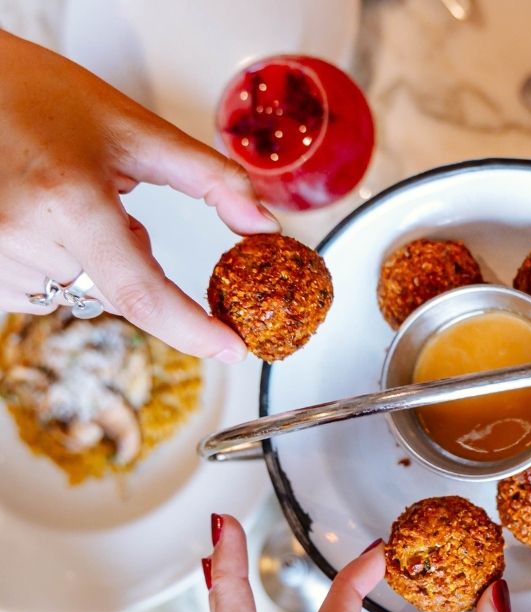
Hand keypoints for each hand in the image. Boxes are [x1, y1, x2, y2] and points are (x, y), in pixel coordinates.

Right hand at [0, 31, 280, 359]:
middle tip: (102, 196)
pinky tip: (39, 216)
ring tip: (59, 198)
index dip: (194, 330)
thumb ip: (211, 179)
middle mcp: (22, 237)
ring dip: (95, 261)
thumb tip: (262, 225)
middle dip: (132, 255)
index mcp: (69, 201)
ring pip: (83, 295)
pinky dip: (61, 265)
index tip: (232, 349)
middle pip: (118, 292)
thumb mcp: (135, 129)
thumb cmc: (39, 97)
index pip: (144, 294)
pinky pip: (44, 293)